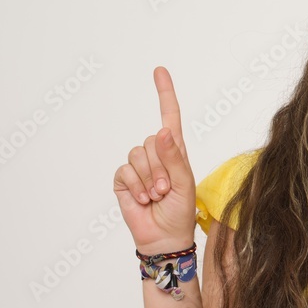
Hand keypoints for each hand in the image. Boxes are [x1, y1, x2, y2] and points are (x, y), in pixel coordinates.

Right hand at [112, 67, 196, 253]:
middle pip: (151, 140)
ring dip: (150, 178)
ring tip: (157, 195)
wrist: (164, 236)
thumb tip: (161, 130)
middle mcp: (156, 154)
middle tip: (167, 188)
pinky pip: (125, 171)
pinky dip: (136, 186)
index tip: (159, 71)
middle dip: (161, 166)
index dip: (164, 93)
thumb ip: (173, 156)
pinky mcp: (122, 179)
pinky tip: (144, 199)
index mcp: (175, 150)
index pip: (169, 116)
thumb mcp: (185, 182)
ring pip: (138, 155)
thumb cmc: (181, 210)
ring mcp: (138, 166)